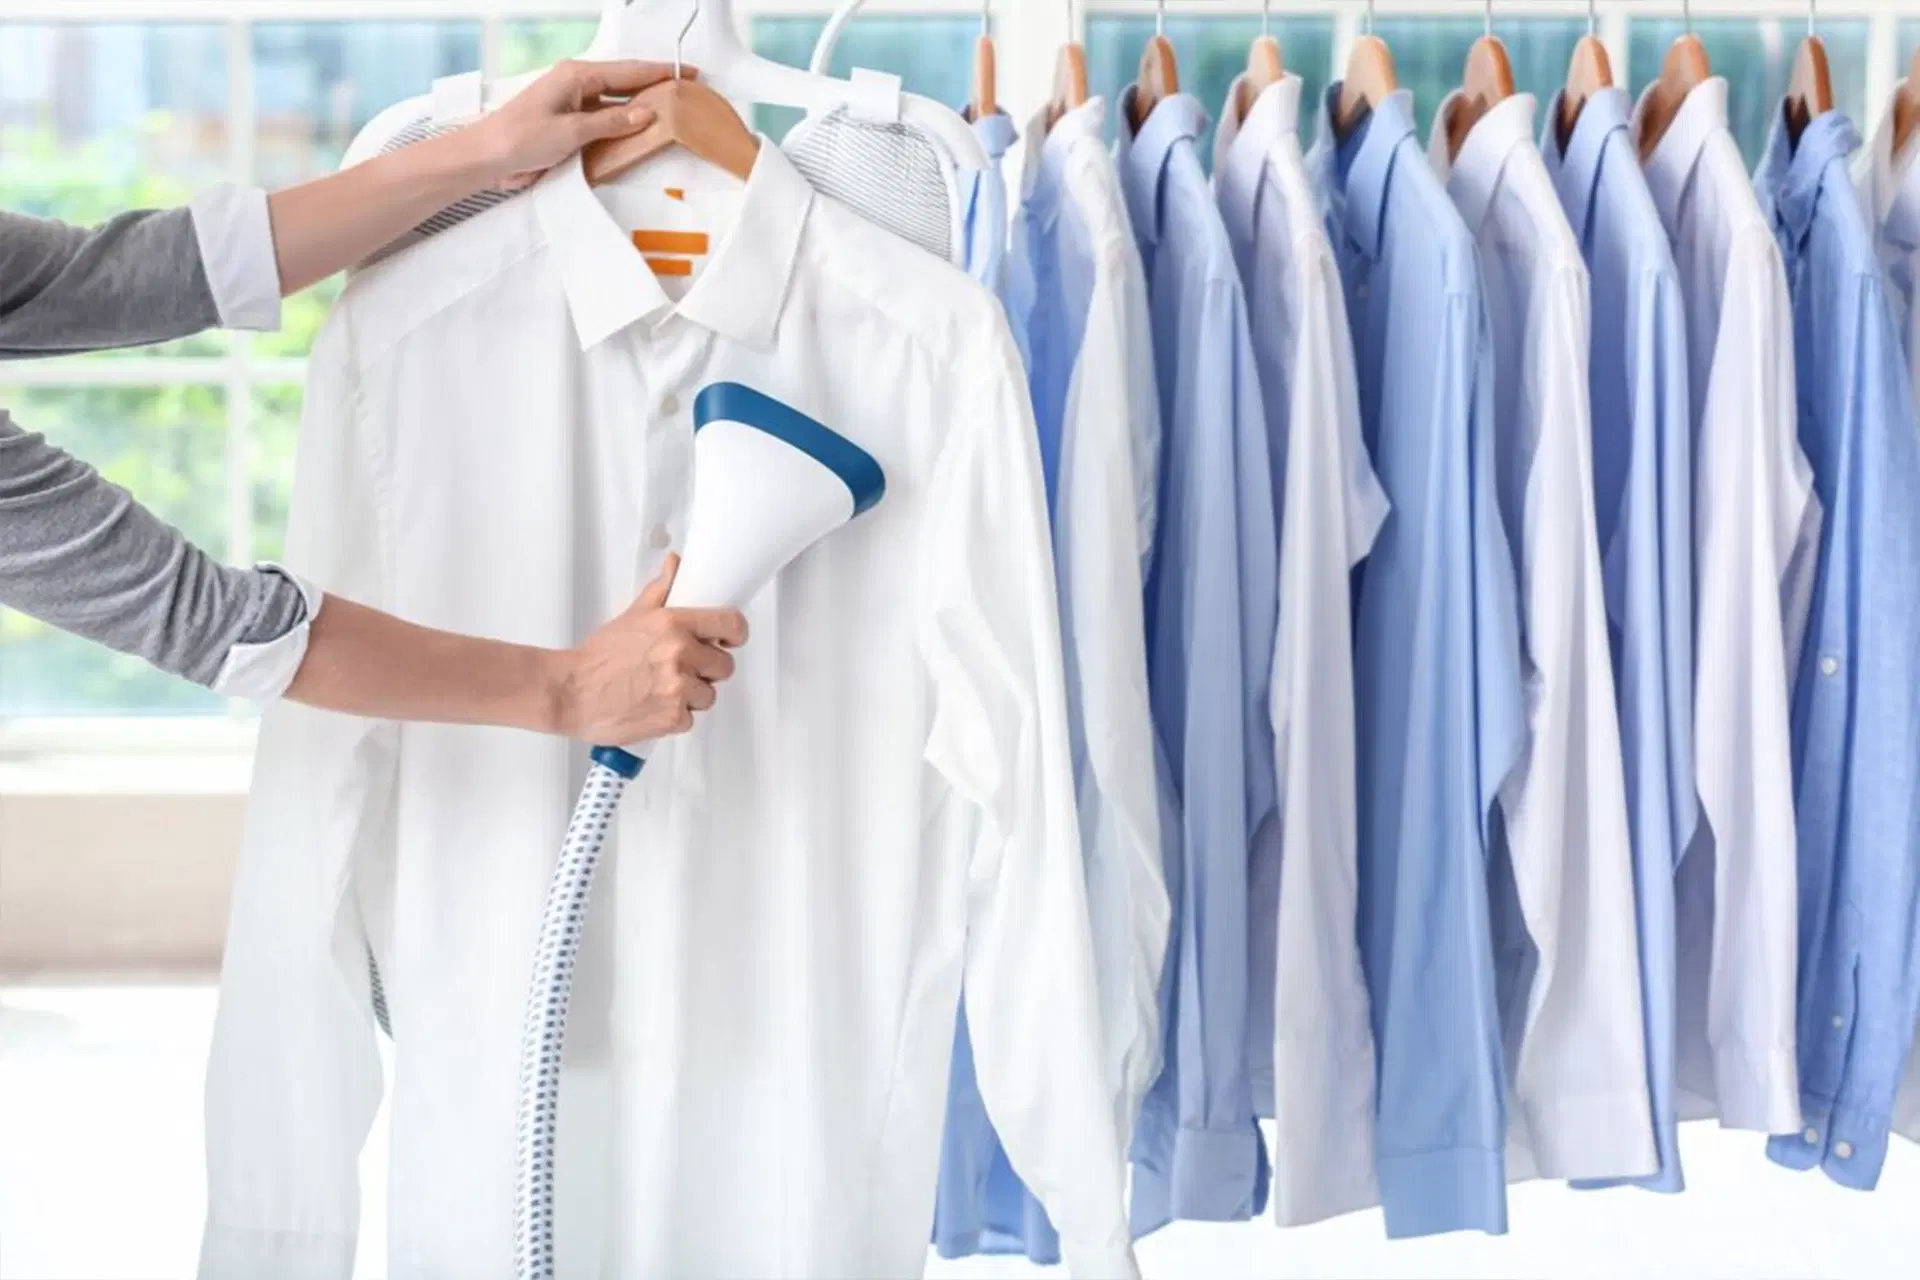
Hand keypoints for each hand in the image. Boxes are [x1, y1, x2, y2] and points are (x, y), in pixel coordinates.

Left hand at [468, 59, 693, 190]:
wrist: (489, 157)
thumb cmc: (521, 138)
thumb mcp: (572, 131)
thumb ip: (611, 122)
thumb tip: (646, 114)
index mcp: (577, 76)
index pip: (628, 71)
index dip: (660, 72)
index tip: (687, 72)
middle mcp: (577, 85)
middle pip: (625, 83)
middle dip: (655, 88)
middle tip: (686, 93)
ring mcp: (574, 104)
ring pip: (617, 103)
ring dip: (641, 109)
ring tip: (672, 113)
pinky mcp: (570, 124)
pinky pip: (605, 120)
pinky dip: (623, 126)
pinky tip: (641, 133)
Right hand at [552, 554, 746, 744]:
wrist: (569, 692)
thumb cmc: (596, 658)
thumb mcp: (632, 617)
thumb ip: (660, 591)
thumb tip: (676, 564)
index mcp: (673, 625)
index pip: (732, 624)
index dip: (735, 634)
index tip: (730, 639)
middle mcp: (680, 654)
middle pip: (725, 665)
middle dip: (707, 669)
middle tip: (682, 669)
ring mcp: (678, 688)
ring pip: (709, 695)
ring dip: (691, 696)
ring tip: (661, 689)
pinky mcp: (672, 717)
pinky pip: (691, 719)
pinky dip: (674, 717)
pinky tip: (652, 706)